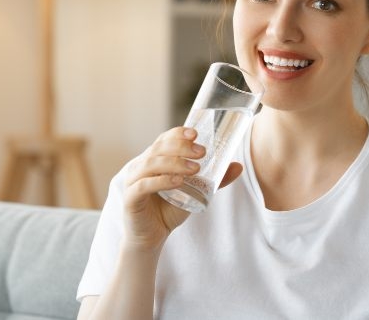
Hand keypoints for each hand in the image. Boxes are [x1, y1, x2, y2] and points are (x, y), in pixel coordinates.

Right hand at [122, 127, 242, 252]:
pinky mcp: (130, 198)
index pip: (164, 139)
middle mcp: (141, 166)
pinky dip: (161, 181)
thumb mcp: (195, 191)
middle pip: (158, 148)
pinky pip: (143, 185)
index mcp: (154, 159)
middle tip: (202, 152)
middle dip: (181, 147)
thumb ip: (214, 180)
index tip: (196, 134)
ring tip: (195, 168)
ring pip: (151, 164)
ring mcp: (133, 181)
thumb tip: (238, 166)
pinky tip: (178, 182)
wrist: (152, 236)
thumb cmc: (170, 209)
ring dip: (174, 163)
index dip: (178, 134)